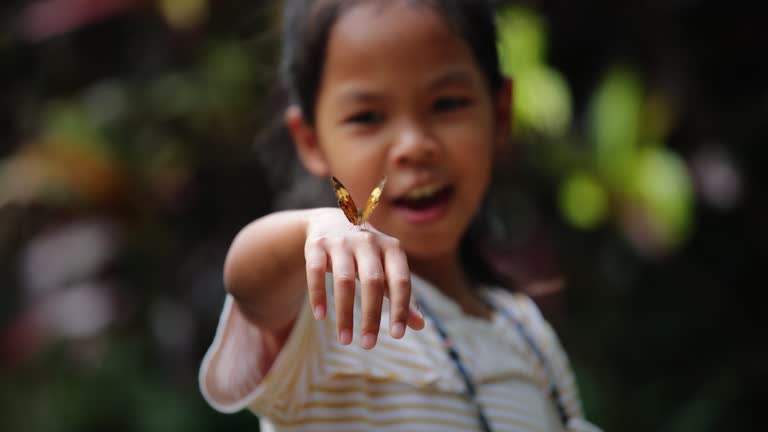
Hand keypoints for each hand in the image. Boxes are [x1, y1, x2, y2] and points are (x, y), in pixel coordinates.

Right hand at [303, 208, 424, 348]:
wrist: (332, 221)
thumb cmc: (368, 255)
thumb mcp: (388, 269)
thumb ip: (402, 294)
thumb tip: (420, 325)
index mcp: (392, 248)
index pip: (400, 281)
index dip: (400, 309)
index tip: (396, 336)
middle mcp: (368, 241)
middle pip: (372, 282)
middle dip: (371, 316)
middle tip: (369, 345)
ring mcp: (341, 241)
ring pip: (344, 280)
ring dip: (344, 314)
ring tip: (345, 340)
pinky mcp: (317, 244)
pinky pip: (316, 272)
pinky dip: (318, 295)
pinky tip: (321, 316)